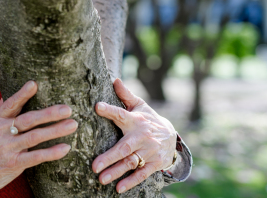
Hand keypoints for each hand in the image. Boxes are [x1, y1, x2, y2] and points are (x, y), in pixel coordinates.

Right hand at [0, 80, 76, 197]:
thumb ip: (1, 111)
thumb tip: (6, 93)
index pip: (10, 104)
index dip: (22, 94)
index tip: (34, 84)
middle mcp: (1, 131)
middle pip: (28, 119)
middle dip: (49, 113)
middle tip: (67, 109)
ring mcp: (7, 148)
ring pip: (35, 137)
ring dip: (55, 130)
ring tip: (72, 125)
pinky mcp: (13, 164)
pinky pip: (35, 157)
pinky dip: (51, 152)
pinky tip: (65, 148)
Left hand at [92, 79, 176, 193]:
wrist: (172, 136)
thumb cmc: (148, 118)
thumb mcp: (139, 105)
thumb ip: (125, 95)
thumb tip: (114, 79)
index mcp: (136, 120)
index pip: (121, 114)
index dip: (110, 110)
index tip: (97, 107)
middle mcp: (142, 136)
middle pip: (124, 147)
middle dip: (109, 157)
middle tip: (94, 166)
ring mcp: (149, 151)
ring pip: (130, 162)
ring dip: (116, 171)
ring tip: (101, 178)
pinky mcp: (154, 163)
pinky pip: (141, 173)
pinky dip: (131, 181)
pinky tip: (118, 188)